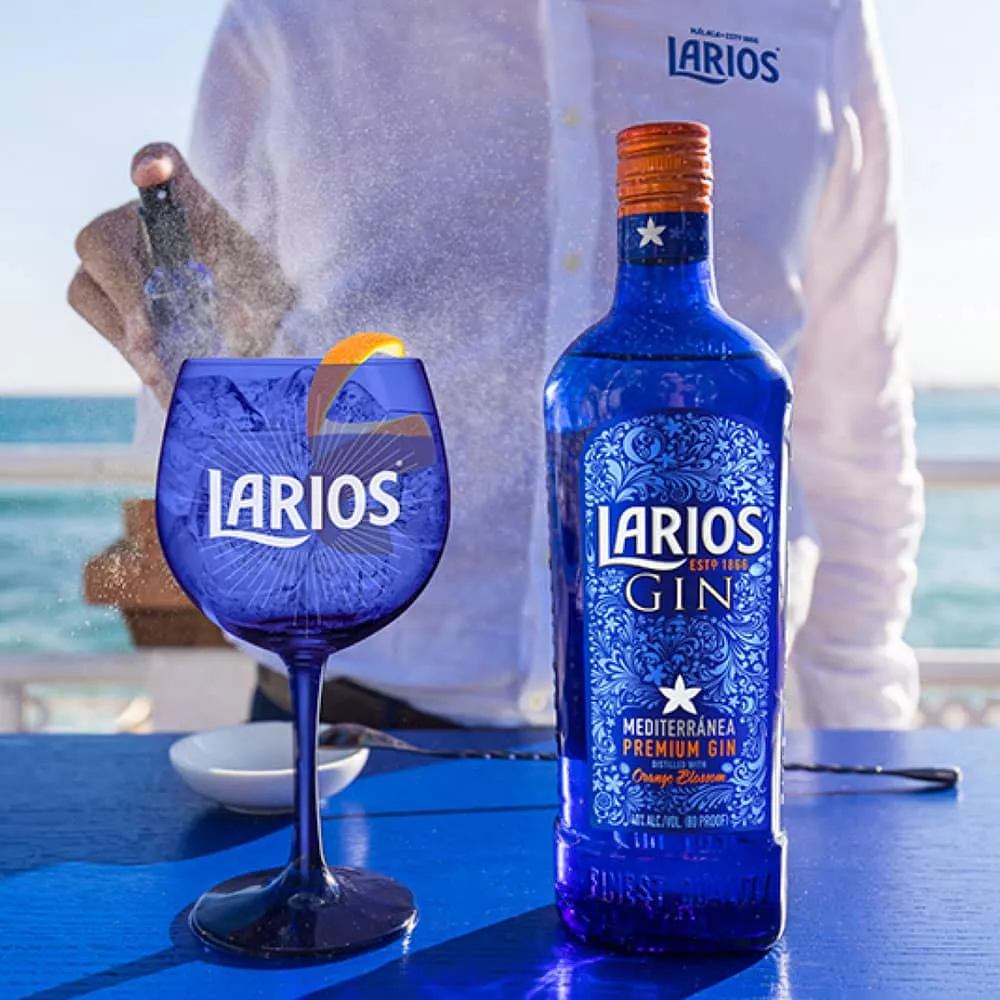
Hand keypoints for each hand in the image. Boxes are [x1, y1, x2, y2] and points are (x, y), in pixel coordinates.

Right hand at [68, 142, 295, 408]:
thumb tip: (242, 322)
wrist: (250, 327)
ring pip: (88, 289)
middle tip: (148, 335)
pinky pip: (105, 328)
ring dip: (128, 333)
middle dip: (126, 291)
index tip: (151, 173)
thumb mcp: (273, 291)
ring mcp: (110, 266)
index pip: (159, 160)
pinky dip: (138, 360)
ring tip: (163, 373)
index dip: (151, 163)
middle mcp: (134, 224)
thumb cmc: (260, 296)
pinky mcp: (105, 308)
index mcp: (184, 202)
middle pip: (102, 240)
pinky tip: (168, 391)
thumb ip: (258, 294)